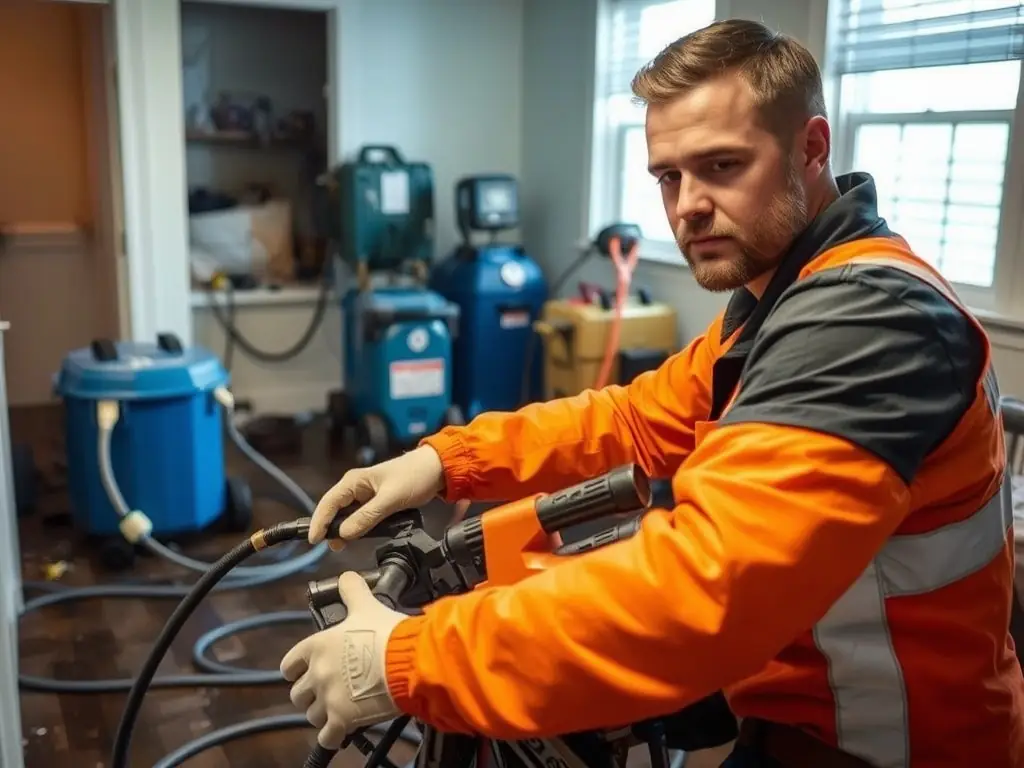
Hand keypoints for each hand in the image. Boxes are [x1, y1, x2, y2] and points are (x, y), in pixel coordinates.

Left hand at [280, 572, 406, 747]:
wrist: (409, 660)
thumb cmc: (387, 633)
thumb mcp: (367, 606)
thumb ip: (352, 590)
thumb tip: (347, 576)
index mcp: (316, 647)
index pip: (289, 665)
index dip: (297, 668)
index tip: (307, 670)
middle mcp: (316, 674)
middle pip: (298, 694)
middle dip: (311, 693)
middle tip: (329, 690)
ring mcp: (328, 699)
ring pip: (311, 715)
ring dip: (323, 714)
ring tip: (339, 708)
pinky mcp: (342, 720)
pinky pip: (326, 737)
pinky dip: (332, 736)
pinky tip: (342, 731)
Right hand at [310, 445, 445, 549]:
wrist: (436, 469)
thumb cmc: (413, 477)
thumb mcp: (390, 498)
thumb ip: (367, 516)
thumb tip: (343, 534)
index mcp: (353, 481)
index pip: (328, 503)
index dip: (319, 522)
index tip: (314, 541)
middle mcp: (355, 487)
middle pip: (335, 510)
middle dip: (330, 528)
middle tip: (332, 548)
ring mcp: (365, 495)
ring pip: (347, 515)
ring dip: (345, 530)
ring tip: (343, 547)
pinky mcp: (376, 502)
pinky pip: (361, 517)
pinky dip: (358, 528)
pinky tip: (359, 538)